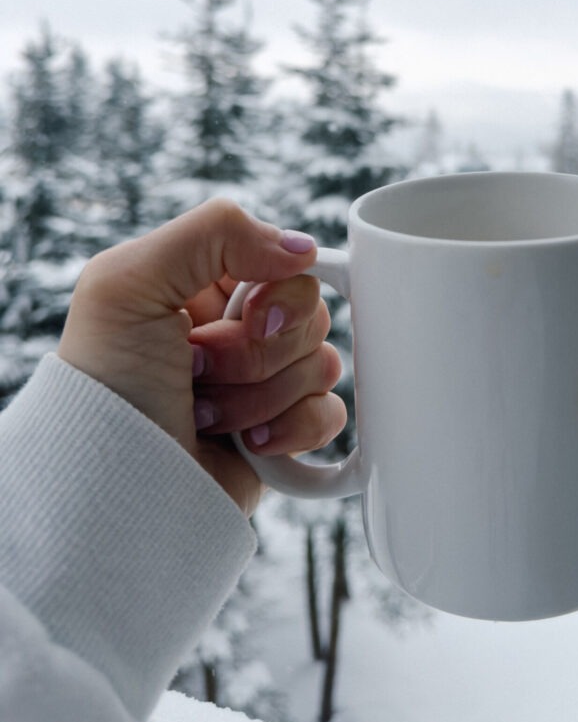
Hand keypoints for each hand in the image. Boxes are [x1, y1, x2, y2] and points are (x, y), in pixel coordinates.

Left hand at [59, 199, 346, 514]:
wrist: (109, 490)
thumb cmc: (104, 386)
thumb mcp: (129, 283)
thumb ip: (216, 232)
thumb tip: (304, 250)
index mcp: (207, 285)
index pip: (287, 264)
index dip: (275, 293)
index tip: (242, 315)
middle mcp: (238, 329)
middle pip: (311, 317)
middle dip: (256, 351)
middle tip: (198, 370)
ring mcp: (262, 383)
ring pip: (321, 366)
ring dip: (259, 396)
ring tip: (204, 413)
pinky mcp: (281, 433)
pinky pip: (329, 415)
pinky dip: (292, 431)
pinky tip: (247, 443)